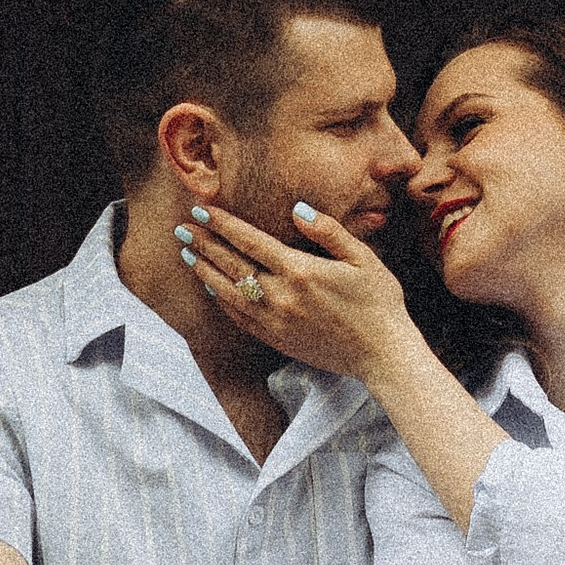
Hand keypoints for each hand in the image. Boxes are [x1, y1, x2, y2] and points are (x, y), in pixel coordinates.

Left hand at [176, 197, 414, 380]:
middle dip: (204, 244)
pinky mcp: (276, 339)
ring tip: (187, 255)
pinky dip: (221, 299)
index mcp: (300, 271)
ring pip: (228, 292)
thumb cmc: (379, 303)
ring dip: (205, 271)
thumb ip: (328, 231)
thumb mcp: (362, 258)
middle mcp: (281, 296)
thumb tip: (297, 209)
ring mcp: (275, 321)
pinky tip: (211, 287)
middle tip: (181, 229)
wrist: (383, 354)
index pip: (250, 241)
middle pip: (232, 264)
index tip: (201, 210)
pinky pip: (239, 317)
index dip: (223, 224)